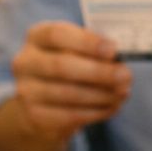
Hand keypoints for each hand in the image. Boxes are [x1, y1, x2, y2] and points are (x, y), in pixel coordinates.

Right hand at [9, 21, 131, 142]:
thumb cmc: (68, 68)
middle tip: (125, 75)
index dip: (87, 42)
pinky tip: (112, 107)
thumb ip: (94, 49)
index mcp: (37, 36)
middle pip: (62, 66)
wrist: (44, 104)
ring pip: (68, 93)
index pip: (57, 34)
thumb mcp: (77, 51)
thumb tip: (121, 57)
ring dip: (102, 94)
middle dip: (99, 72)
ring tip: (123, 92)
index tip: (113, 49)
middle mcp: (25, 62)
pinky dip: (96, 112)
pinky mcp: (34, 116)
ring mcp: (26, 90)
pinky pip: (69, 115)